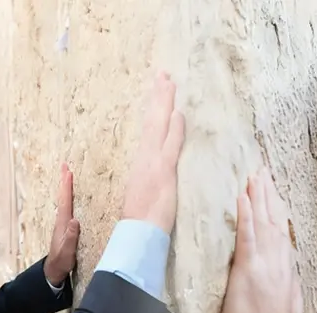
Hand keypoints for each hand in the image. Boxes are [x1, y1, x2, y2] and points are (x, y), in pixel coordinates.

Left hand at [43, 163, 79, 285]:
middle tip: (65, 166)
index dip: (67, 187)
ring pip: (64, 200)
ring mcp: (63, 223)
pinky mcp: (65, 227)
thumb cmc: (62, 261)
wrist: (54, 269)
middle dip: (64, 181)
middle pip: (63, 197)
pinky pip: (67, 206)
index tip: (69, 172)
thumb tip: (75, 221)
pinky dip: (68, 197)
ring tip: (67, 176)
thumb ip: (71, 237)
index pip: (66, 201)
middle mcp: (62, 220)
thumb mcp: (68, 251)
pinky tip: (69, 197)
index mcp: (63, 223)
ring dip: (65, 187)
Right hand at [121, 71, 185, 233]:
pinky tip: (178, 113)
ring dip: (164, 103)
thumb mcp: (145, 192)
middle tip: (163, 74)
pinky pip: (170, 146)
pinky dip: (173, 129)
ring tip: (168, 81)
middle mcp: (146, 157)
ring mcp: (153, 162)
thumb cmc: (141, 219)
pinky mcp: (162, 172)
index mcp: (142, 161)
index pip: (151, 129)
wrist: (138, 233)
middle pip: (153, 120)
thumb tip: (157, 169)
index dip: (155, 109)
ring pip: (160, 126)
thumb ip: (152, 176)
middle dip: (159, 97)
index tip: (160, 90)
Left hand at [221, 169, 303, 312]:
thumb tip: (285, 285)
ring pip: (263, 222)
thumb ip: (285, 292)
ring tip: (254, 176)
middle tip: (263, 174)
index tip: (273, 197)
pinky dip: (246, 214)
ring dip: (258, 197)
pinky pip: (247, 235)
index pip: (280, 236)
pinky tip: (243, 196)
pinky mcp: (249, 269)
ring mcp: (265, 263)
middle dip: (268, 196)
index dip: (276, 214)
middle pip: (274, 222)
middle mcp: (279, 262)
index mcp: (285, 272)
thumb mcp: (287, 310)